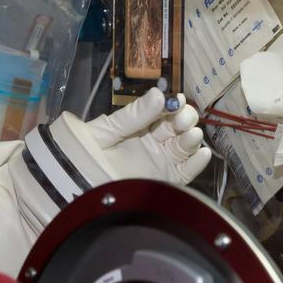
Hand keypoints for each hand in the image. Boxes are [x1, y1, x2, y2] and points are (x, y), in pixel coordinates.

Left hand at [84, 88, 211, 184]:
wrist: (80, 188)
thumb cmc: (87, 154)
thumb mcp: (108, 130)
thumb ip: (134, 115)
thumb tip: (159, 94)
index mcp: (139, 127)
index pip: (161, 111)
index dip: (171, 104)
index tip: (178, 99)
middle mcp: (154, 142)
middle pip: (177, 126)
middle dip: (184, 119)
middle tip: (182, 118)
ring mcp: (162, 161)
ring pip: (185, 146)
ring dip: (191, 138)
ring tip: (191, 134)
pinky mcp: (167, 181)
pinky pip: (187, 171)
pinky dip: (197, 163)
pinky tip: (202, 153)